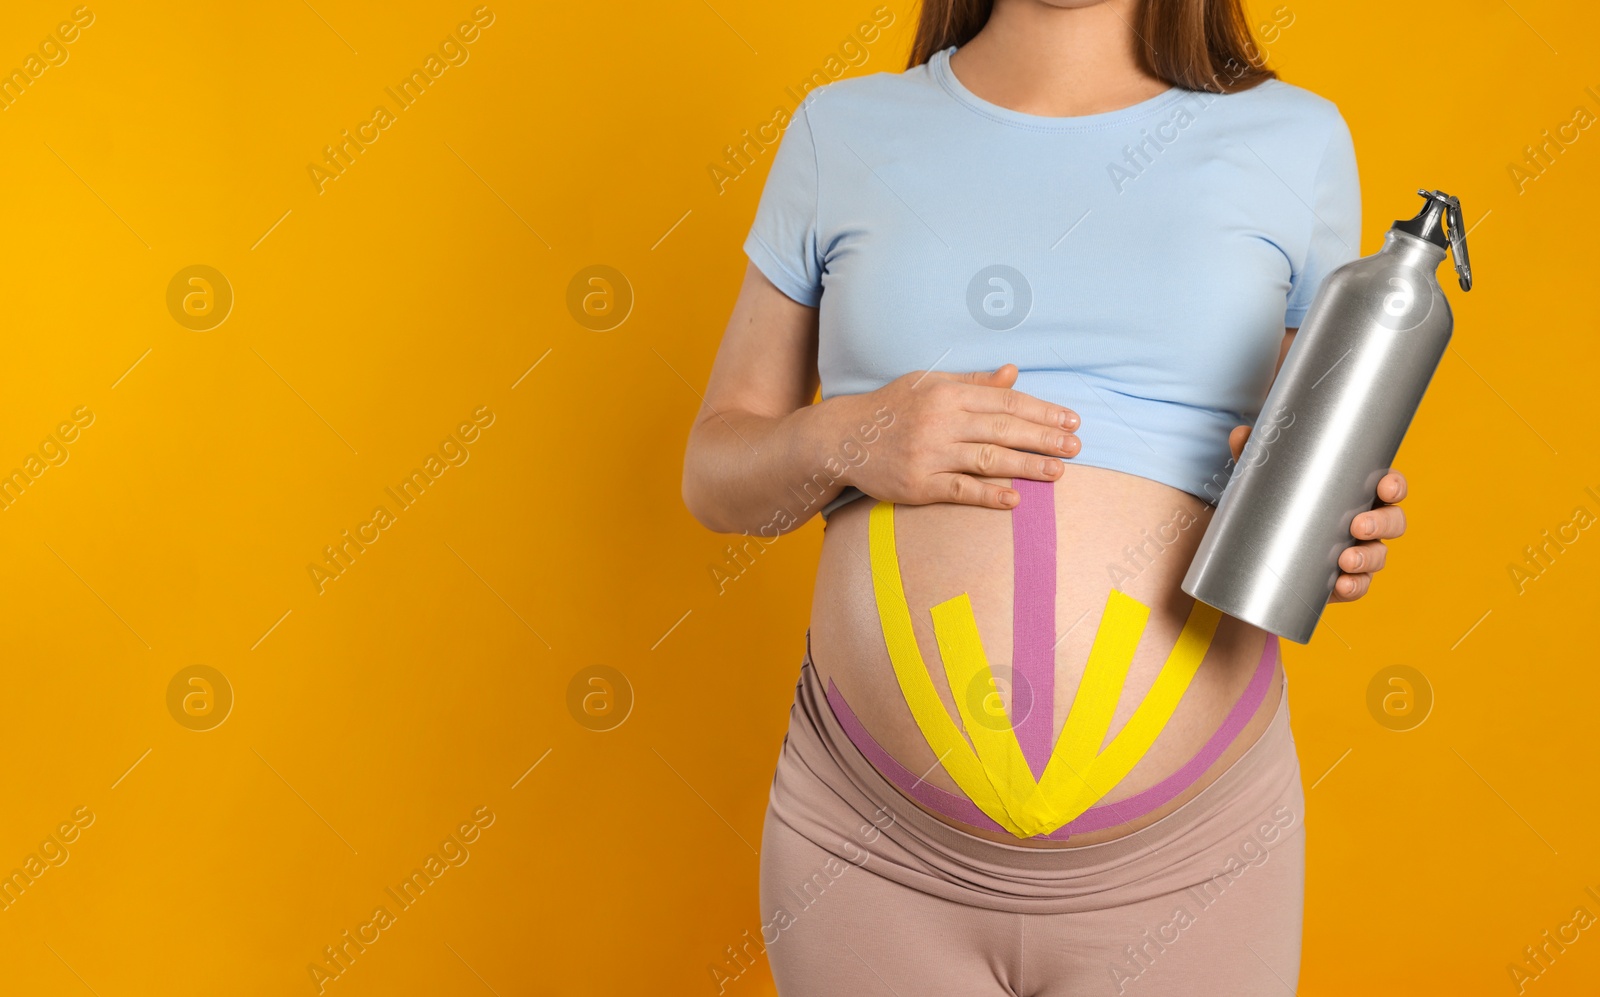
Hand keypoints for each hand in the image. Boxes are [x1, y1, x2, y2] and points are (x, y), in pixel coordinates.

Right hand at [843, 364, 1080, 509]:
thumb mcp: (928, 384)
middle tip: (1077, 446)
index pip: (1005, 401)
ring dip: (1027, 466)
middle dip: (1044, 437)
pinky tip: (1015, 499)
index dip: (1042, 410)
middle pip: (1003, 428)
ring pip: (988, 459)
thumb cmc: (891, 408)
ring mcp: (928, 454)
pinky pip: (959, 490)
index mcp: (946, 393)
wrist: (842, 438)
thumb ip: (973, 382)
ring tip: (1058, 471)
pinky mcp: (917, 484)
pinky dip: (988, 494)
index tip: (1071, 419)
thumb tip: (1013, 373)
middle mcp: (940, 421)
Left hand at [1228, 425, 1407, 602]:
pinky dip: (1355, 586)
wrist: (1260, 555)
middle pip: (1393, 520)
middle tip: (1358, 526)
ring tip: (1345, 561)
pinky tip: (1341, 585)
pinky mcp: (1344, 580)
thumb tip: (1242, 432)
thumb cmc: (1277, 507)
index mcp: (1355, 492)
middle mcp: (1364, 521)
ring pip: (1379, 555)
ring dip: (1368, 558)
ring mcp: (1358, 552)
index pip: (1388, 485)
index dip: (1394, 486)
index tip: (1385, 487)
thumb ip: (1256, 457)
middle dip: (1383, 522)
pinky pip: (1360, 585)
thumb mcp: (1266, 481)